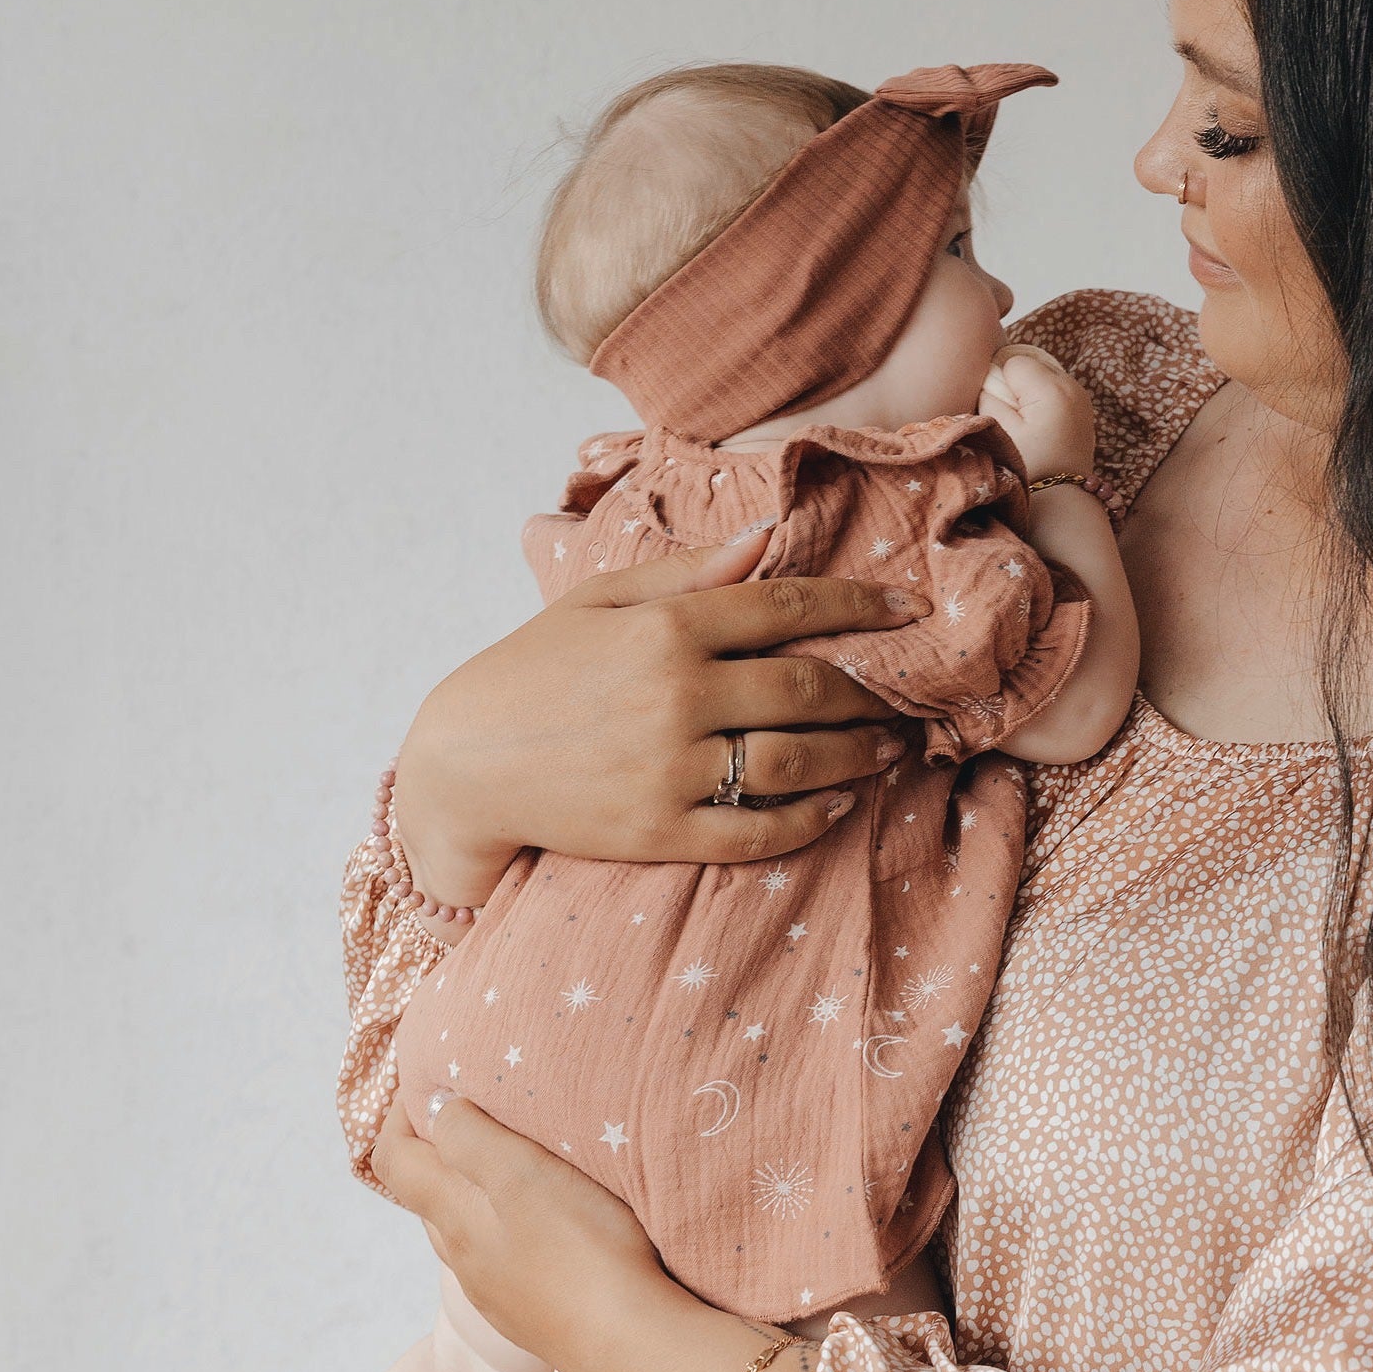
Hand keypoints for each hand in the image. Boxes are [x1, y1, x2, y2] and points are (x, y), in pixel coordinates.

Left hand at [373, 1097, 817, 1371]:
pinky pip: (499, 1257)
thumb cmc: (580, 1248)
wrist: (631, 1345)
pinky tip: (548, 1221)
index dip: (399, 1114)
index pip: (392, 1158)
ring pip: (463, 1227)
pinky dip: (505, 1223)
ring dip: (474, 1186)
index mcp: (450, 1215)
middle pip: (425, 1192)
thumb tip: (433, 1110)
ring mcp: (494, 1292)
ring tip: (516, 1157)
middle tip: (478, 1107)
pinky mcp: (530, 1315)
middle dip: (439, 1145)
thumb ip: (468, 1136)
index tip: (431, 1079)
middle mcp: (460, 1257)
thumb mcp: (520, 1173)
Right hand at [391, 535, 927, 908]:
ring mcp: (668, 769)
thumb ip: (686, 573)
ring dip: (854, 757)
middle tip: (900, 697)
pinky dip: (806, 819)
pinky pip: (755, 829)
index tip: (911, 608)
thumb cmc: (529, 672)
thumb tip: (767, 538)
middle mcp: (675, 695)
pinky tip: (833, 805)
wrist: (461, 765)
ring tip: (884, 751)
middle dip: (868, 693)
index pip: (786, 608)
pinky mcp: (658, 832)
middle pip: (807, 690)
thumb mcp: (596, 602)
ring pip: (795, 762)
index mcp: (663, 628)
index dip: (860, 606)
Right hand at [979, 345, 1095, 483]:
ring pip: (1043, 374)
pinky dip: (1045, 399)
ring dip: (1031, 391)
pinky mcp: (1083, 405)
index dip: (1001, 383)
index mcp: (1051, 388)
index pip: (1013, 362)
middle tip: (1017, 418)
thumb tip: (989, 383)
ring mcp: (1081, 394)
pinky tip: (1043, 424)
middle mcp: (1071, 384)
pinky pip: (1056, 388)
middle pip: (1031, 363)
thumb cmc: (1029, 466)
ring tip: (1031, 422)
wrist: (1063, 495)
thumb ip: (990, 397)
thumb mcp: (1002, 431)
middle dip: (1018, 384)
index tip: (1006, 409)